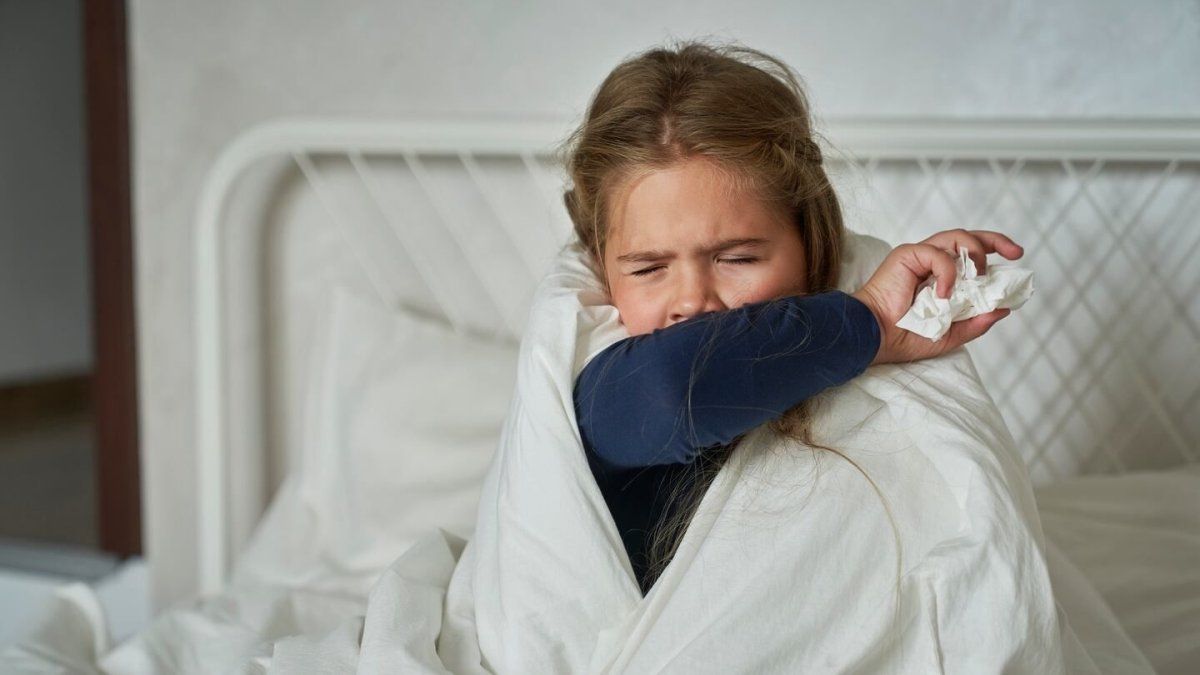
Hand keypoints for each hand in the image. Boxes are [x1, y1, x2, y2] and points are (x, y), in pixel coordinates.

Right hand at [851, 229, 1023, 365]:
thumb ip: (975, 322)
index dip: (994, 251)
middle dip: (995, 240)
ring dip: (974, 253)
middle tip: (1014, 252)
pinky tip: (943, 293)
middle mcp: (931, 263)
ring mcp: (918, 257)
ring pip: (955, 237)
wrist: (875, 338)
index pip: (971, 255)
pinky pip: (937, 254)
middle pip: (967, 237)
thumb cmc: (903, 338)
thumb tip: (1003, 309)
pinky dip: (947, 272)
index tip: (1016, 258)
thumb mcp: (951, 335)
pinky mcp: (906, 255)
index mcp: (940, 277)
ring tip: (977, 277)